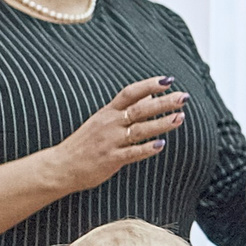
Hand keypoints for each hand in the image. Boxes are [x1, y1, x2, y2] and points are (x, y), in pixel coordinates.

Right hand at [46, 77, 188, 193]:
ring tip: (180, 118)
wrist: (62, 165)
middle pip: (140, 109)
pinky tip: (161, 145)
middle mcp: (110, 123)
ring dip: (161, 124)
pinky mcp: (111, 159)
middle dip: (163, 102)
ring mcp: (110, 141)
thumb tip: (150, 96)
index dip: (149, 85)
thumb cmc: (85, 143)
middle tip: (184, 97)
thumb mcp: (102, 120)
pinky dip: (146, 149)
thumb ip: (125, 109)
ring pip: (139, 130)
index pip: (130, 93)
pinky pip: (132, 153)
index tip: (168, 80)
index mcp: (107, 112)